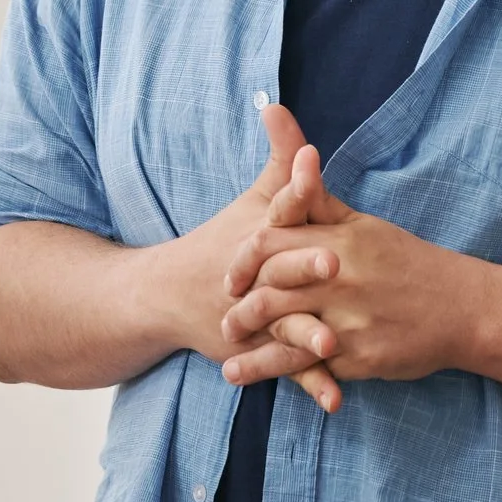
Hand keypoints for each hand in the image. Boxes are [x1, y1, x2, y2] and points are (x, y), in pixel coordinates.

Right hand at [132, 104, 339, 409]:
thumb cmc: (221, 240)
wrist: (164, 297)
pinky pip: (286, 368)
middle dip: (304, 266)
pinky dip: (311, 384)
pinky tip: (337, 398)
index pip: (278, 204)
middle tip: (335, 263)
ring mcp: (252, 314)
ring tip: (332, 342)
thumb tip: (278, 103)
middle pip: (278, 265)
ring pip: (282, 322)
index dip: (296, 186)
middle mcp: (251, 272)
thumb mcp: (253, 197)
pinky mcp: (256, 349)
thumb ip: (278, 154)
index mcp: (256, 232)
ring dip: (305, 333)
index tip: (314, 166)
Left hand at [219, 143, 478, 388]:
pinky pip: (305, 366)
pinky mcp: (356, 356)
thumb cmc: (408, 262)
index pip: (270, 243)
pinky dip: (269, 370)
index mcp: (336, 243)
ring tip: (226, 350)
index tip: (230, 276)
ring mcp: (346, 320)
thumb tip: (297, 157)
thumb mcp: (365, 226)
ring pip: (281, 331)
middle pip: (268, 289)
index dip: (242, 260)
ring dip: (248, 343)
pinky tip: (244, 375)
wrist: (461, 307)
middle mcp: (337, 280)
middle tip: (223, 317)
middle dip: (240, 306)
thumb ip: (321, 203)